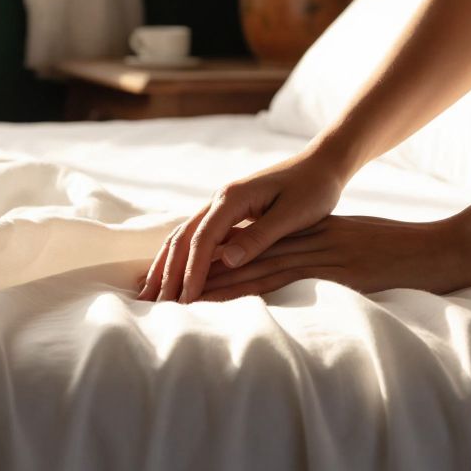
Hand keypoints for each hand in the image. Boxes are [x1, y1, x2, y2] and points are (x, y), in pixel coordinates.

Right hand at [138, 150, 348, 302]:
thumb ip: (259, 236)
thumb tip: (227, 261)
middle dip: (166, 273)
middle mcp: (219, 199)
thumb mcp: (293, 214)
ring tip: (149, 293)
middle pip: (182, 238)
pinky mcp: (227, 212)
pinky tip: (171, 274)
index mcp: (232, 198)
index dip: (192, 273)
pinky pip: (195, 237)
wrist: (321, 164)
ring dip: (165, 265)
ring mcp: (220, 205)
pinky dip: (179, 257)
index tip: (185, 302)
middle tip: (153, 306)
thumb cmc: (314, 188)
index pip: (202, 240)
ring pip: (182, 236)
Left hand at [197, 214, 470, 300]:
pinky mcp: (336, 273)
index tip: (185, 271)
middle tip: (167, 289)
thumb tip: (295, 269)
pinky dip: (258, 287)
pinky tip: (233, 297)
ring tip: (185, 298)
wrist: (438, 251)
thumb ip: (325, 253)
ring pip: (260, 267)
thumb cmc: (402, 252)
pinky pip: (291, 279)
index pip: (256, 246)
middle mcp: (310, 242)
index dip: (218, 258)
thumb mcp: (356, 245)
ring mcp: (323, 256)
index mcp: (314, 235)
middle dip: (205, 273)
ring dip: (221, 284)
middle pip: (247, 256)